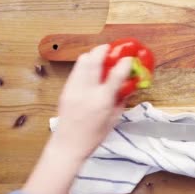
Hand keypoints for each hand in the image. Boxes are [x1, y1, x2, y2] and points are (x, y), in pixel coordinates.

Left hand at [22, 44, 131, 193]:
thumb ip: (122, 99)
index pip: (116, 74)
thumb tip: (129, 84)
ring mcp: (74, 89)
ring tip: (100, 56)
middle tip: (111, 48)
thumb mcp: (114, 119)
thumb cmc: (94, 136)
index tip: (129, 58)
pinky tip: (90, 70)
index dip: (124, 63)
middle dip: (104, 50)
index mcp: (102, 101)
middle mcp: (87, 91)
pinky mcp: (66, 89)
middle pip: (95, 60)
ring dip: (93, 55)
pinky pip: (76, 70)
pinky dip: (84, 65)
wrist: (68, 144)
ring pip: (82, 61)